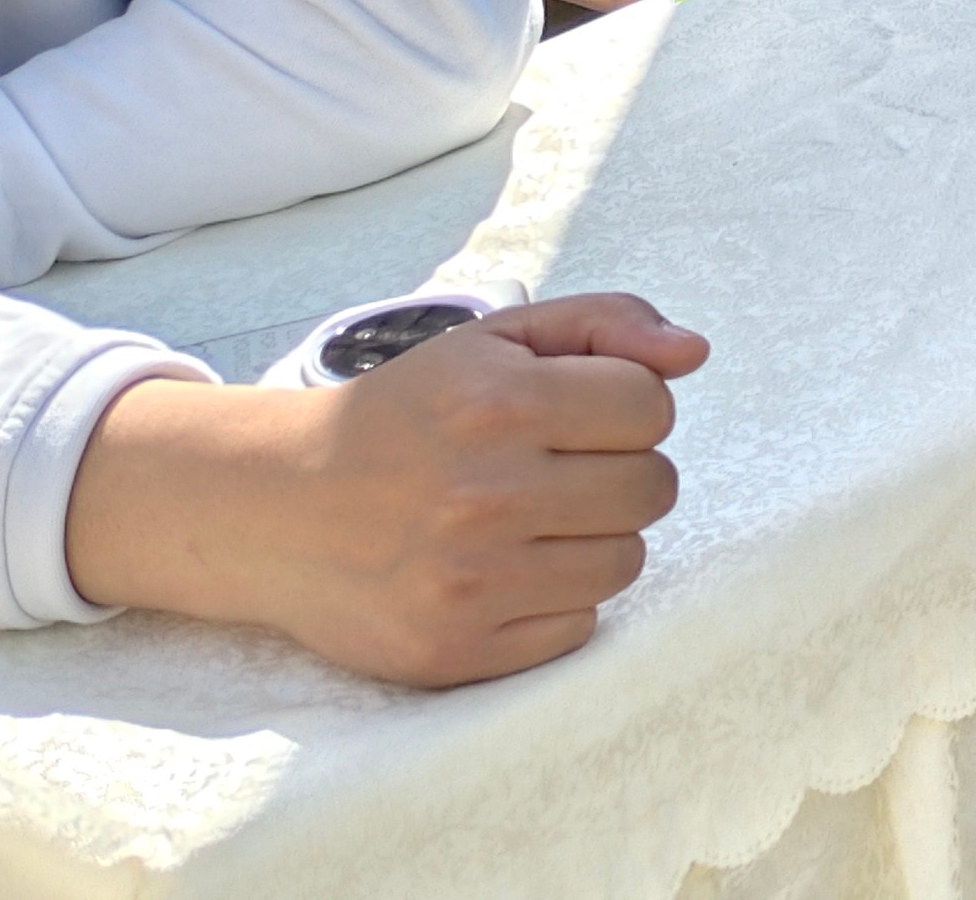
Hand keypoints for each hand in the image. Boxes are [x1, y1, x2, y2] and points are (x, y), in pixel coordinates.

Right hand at [64, 292, 703, 687]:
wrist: (279, 509)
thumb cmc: (408, 416)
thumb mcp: (496, 341)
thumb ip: (607, 324)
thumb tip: (696, 353)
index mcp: (498, 404)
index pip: (653, 406)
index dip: (624, 406)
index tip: (573, 413)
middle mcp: (484, 496)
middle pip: (653, 487)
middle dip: (617, 472)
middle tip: (552, 469)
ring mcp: (470, 582)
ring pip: (627, 560)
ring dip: (593, 538)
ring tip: (527, 520)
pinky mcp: (456, 652)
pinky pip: (581, 626)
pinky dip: (556, 599)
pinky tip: (503, 570)